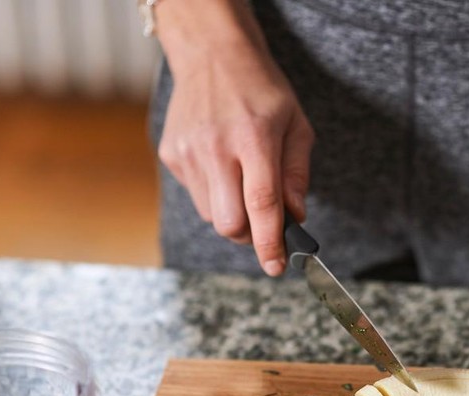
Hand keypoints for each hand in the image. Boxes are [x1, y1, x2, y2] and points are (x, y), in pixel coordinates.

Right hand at [155, 0, 313, 275]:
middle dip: (250, 235)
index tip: (277, 267)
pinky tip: (221, 164)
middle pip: (230, 223)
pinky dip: (215, 194)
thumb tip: (295, 216)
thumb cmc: (261, 90)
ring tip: (242, 181)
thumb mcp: (296, 124)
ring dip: (233, 214)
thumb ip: (297, 174)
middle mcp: (216, 147)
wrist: (212, 54)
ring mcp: (188, 152)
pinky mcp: (171, 154)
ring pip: (212, 215)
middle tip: (265, 223)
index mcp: (254, 138)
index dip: (270, 243)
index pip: (262, 204)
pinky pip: (197, 195)